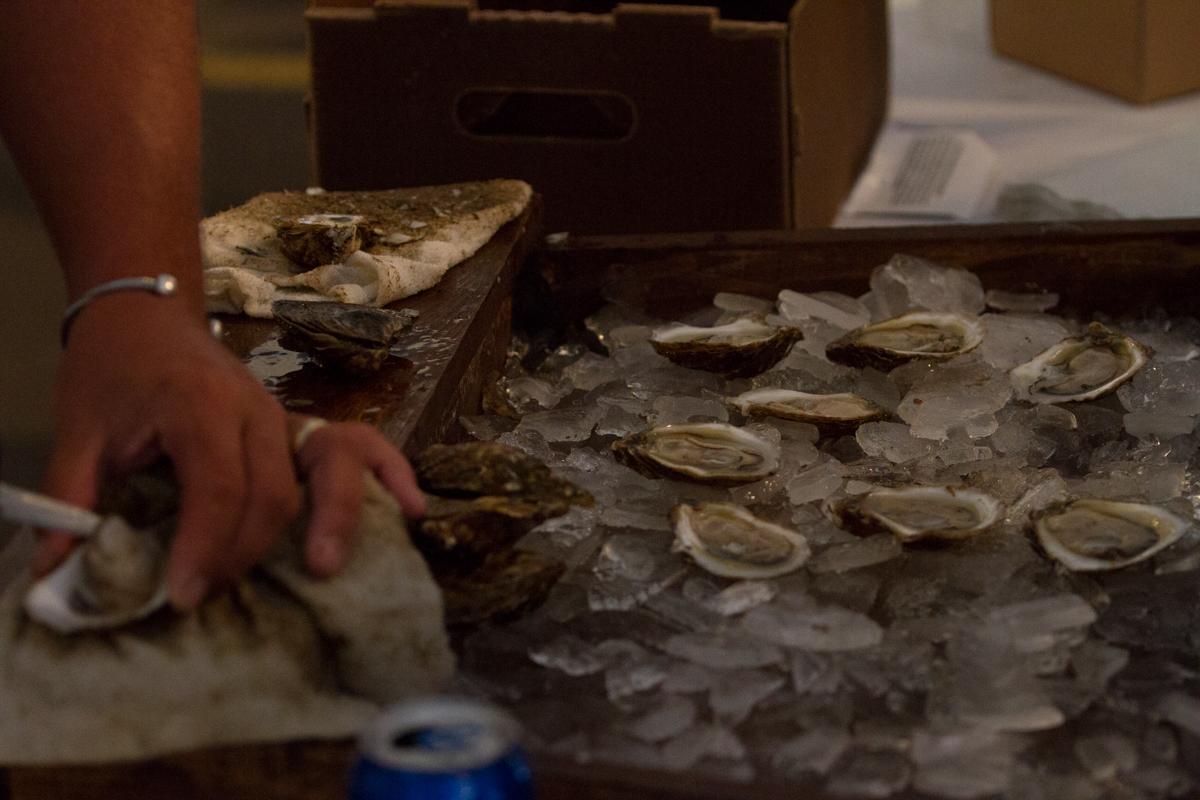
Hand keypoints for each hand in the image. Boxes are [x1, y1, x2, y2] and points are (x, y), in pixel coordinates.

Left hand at [32, 295, 424, 607]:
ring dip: (334, 521)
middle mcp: (255, 410)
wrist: (147, 312)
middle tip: (208, 594)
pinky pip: (360, 446)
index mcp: (198, 407)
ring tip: (325, 570)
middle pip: (276, 491)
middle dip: (247, 553)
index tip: (182, 595)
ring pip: (325, 473)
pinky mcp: (301, 424)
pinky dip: (390, 475)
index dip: (205, 545)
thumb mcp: (78, 430)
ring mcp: (287, 414)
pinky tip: (410, 509)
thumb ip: (71, 497)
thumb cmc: (113, 370)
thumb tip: (57, 569)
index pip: (218, 486)